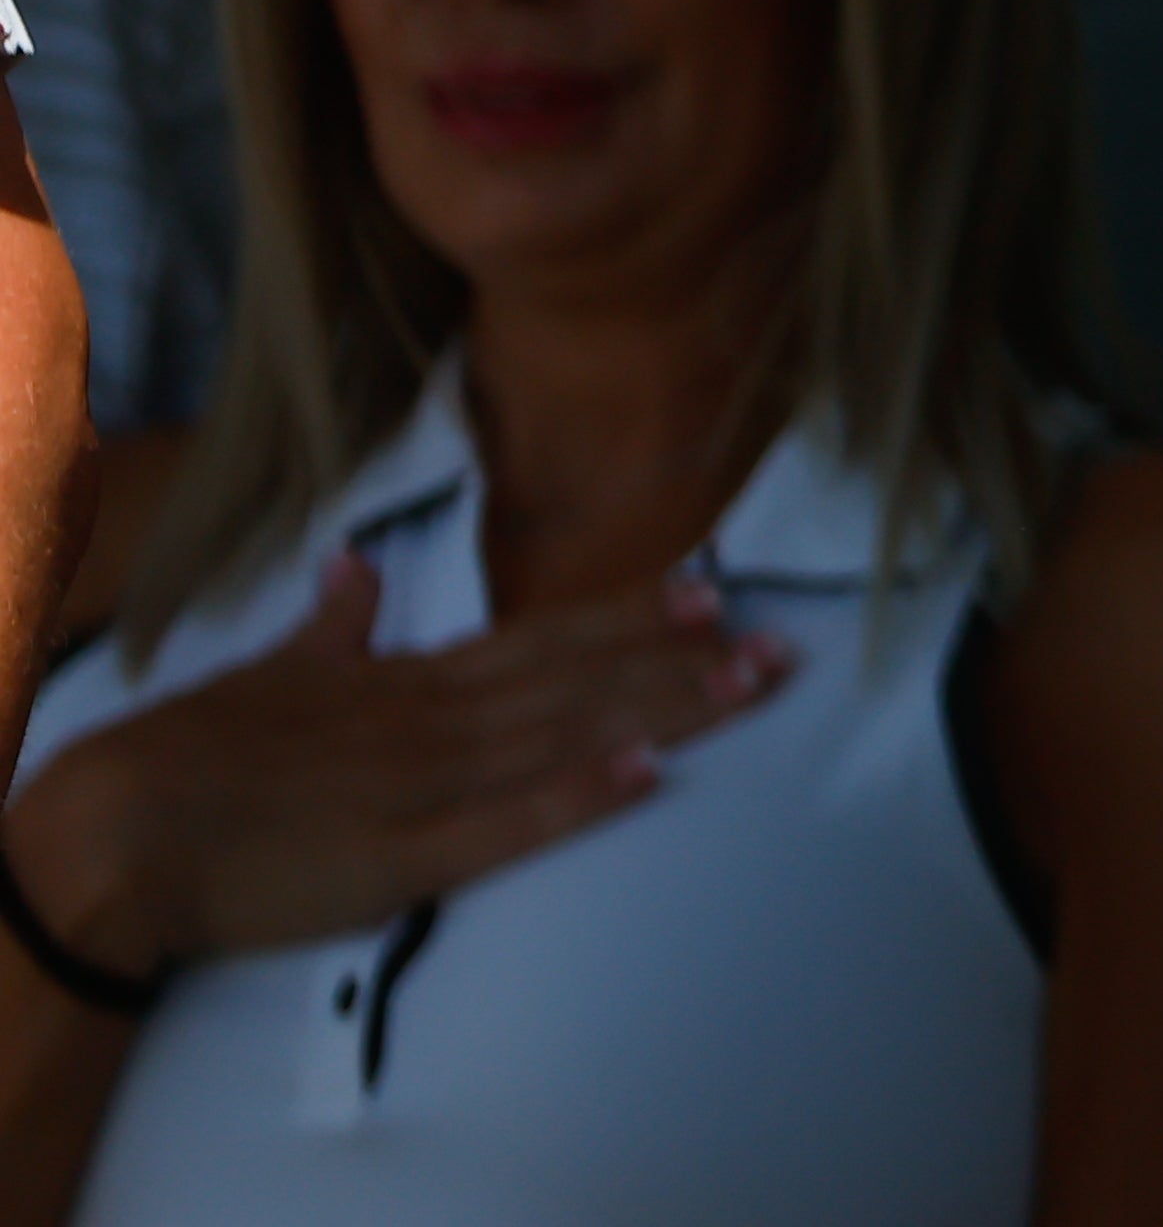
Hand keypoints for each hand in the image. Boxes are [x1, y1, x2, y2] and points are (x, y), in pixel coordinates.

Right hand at [4, 552, 793, 971]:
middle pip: (580, 681)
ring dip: (664, 709)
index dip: (629, 616)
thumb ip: (327, 630)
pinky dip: (579, 796)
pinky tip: (651, 775)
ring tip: (750, 681)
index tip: (710, 589)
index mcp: (405, 682)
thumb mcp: (265, 676)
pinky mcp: (404, 859)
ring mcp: (426, 786)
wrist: (115, 834)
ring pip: (568, 736)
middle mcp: (435, 721)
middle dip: (682, 659)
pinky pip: (508, 823)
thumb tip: (353, 571)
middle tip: (780, 638)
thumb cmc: (181, 760)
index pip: (541, 639)